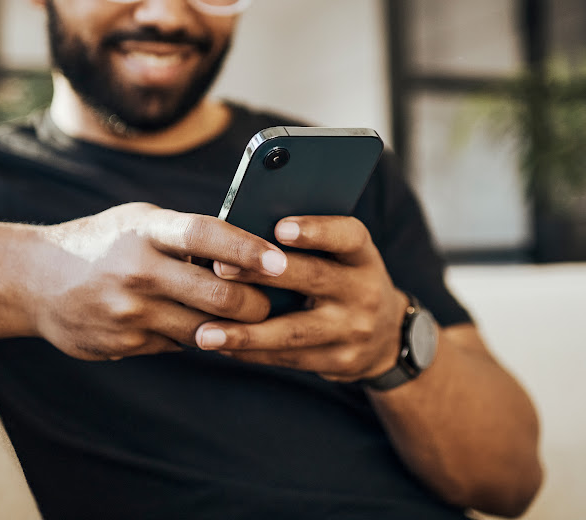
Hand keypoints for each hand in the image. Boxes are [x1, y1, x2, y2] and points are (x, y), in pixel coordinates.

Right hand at [23, 203, 286, 359]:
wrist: (39, 280)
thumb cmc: (107, 242)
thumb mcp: (141, 222)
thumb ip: (187, 235)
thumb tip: (248, 252)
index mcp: (147, 230)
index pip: (206, 235)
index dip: (247, 249)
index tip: (281, 260)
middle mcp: (138, 270)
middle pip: (217, 294)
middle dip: (256, 303)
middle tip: (272, 300)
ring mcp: (130, 312)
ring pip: (206, 329)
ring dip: (233, 327)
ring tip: (248, 317)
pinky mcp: (125, 344)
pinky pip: (180, 345)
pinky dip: (198, 337)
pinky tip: (201, 326)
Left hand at [195, 216, 408, 381]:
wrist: (386, 337)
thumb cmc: (344, 279)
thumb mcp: (342, 256)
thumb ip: (307, 244)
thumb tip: (243, 234)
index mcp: (362, 254)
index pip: (347, 236)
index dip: (316, 231)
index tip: (280, 229)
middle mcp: (364, 291)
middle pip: (313, 278)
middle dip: (264, 276)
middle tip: (220, 269)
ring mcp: (354, 330)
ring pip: (295, 330)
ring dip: (247, 332)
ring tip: (206, 333)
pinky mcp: (339, 361)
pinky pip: (289, 358)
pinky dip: (251, 353)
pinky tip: (220, 346)